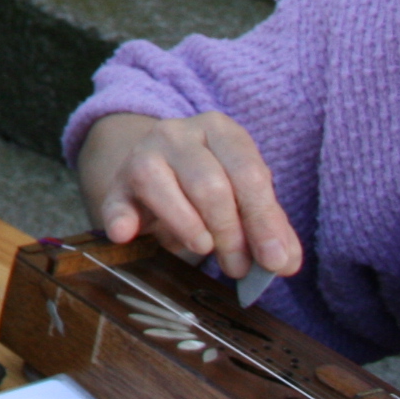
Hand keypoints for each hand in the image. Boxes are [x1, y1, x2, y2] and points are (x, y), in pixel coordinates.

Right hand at [78, 111, 300, 281]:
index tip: (274, 261)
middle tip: (239, 267)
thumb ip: (271, 227)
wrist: (163, 172)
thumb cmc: (216, 187)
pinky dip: (120, 218)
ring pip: (161, 185)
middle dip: (229, 233)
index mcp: (220, 130)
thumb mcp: (247, 197)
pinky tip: (126, 234)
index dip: (263, 220)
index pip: (248, 173)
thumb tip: (284, 260)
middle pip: (208, 184)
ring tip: (205, 251)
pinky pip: (116, 200)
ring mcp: (142, 154)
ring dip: (188, 228)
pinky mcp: (117, 183)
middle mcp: (178, 133)